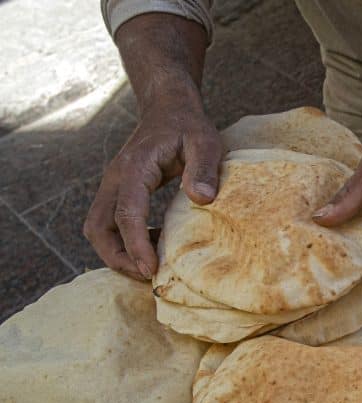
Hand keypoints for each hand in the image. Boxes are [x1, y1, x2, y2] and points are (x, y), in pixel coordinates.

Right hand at [84, 98, 221, 279]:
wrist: (168, 108)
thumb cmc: (188, 126)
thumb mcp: (205, 142)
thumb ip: (204, 168)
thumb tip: (202, 199)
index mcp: (134, 168)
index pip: (126, 214)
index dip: (136, 246)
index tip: (152, 270)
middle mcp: (115, 179)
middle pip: (98, 228)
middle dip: (118, 258)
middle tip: (149, 276)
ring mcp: (113, 186)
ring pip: (99, 229)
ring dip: (118, 253)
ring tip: (152, 266)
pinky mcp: (118, 191)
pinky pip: (110, 223)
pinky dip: (124, 241)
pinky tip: (155, 245)